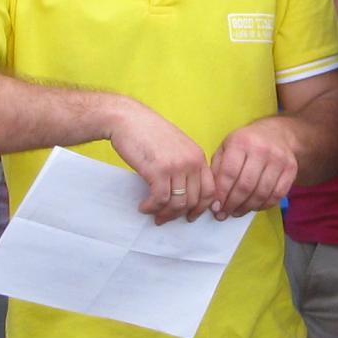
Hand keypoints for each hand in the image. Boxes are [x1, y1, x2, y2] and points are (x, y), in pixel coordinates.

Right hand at [108, 101, 211, 220]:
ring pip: (179, 203)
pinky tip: (144, 207)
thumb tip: (183, 191)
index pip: (210, 189)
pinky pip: (161, 200)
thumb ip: (184, 164)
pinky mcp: (159, 171)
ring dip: (165, 214)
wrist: (127, 118)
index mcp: (198, 155)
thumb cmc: (147, 132)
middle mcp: (192, 161)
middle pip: (195, 200)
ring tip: (154, 215)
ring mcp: (177, 166)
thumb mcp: (175, 146)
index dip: (201, 207)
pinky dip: (152, 207)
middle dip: (181, 214)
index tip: (191, 215)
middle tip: (166, 219)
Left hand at [210, 117, 299, 218]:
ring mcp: (279, 159)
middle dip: (232, 204)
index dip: (221, 194)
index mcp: (241, 142)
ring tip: (236, 212)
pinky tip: (253, 207)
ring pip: (261, 193)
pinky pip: (277, 194)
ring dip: (247, 207)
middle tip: (224, 214)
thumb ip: (217, 168)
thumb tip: (213, 196)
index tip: (215, 207)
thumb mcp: (226, 147)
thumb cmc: (246, 143)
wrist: (277, 133)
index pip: (229, 173)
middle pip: (245, 185)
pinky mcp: (291, 169)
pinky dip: (264, 205)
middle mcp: (261, 149)